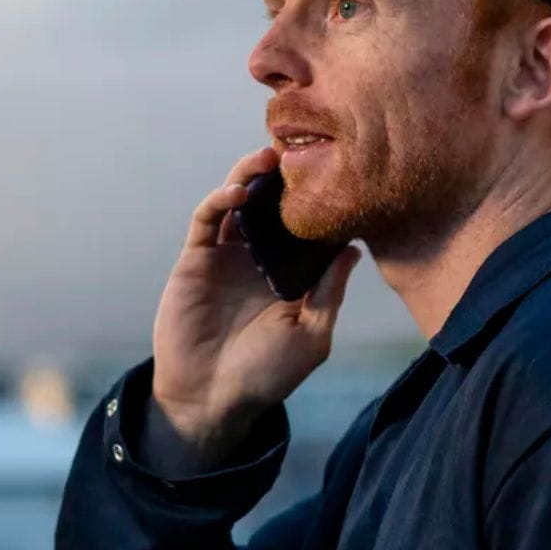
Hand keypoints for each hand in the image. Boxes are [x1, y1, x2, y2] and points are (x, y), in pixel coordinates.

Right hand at [148, 147, 364, 462]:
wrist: (210, 398)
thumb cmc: (266, 375)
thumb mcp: (311, 337)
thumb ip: (329, 292)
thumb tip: (354, 249)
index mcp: (294, 274)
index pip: (310, 227)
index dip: (322, 201)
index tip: (341, 173)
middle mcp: (261, 258)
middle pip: (275, 205)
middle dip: (286, 178)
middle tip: (301, 151)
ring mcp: (228, 255)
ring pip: (240, 202)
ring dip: (252, 176)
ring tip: (269, 158)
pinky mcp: (196, 258)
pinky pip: (207, 219)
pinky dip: (220, 198)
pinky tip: (238, 192)